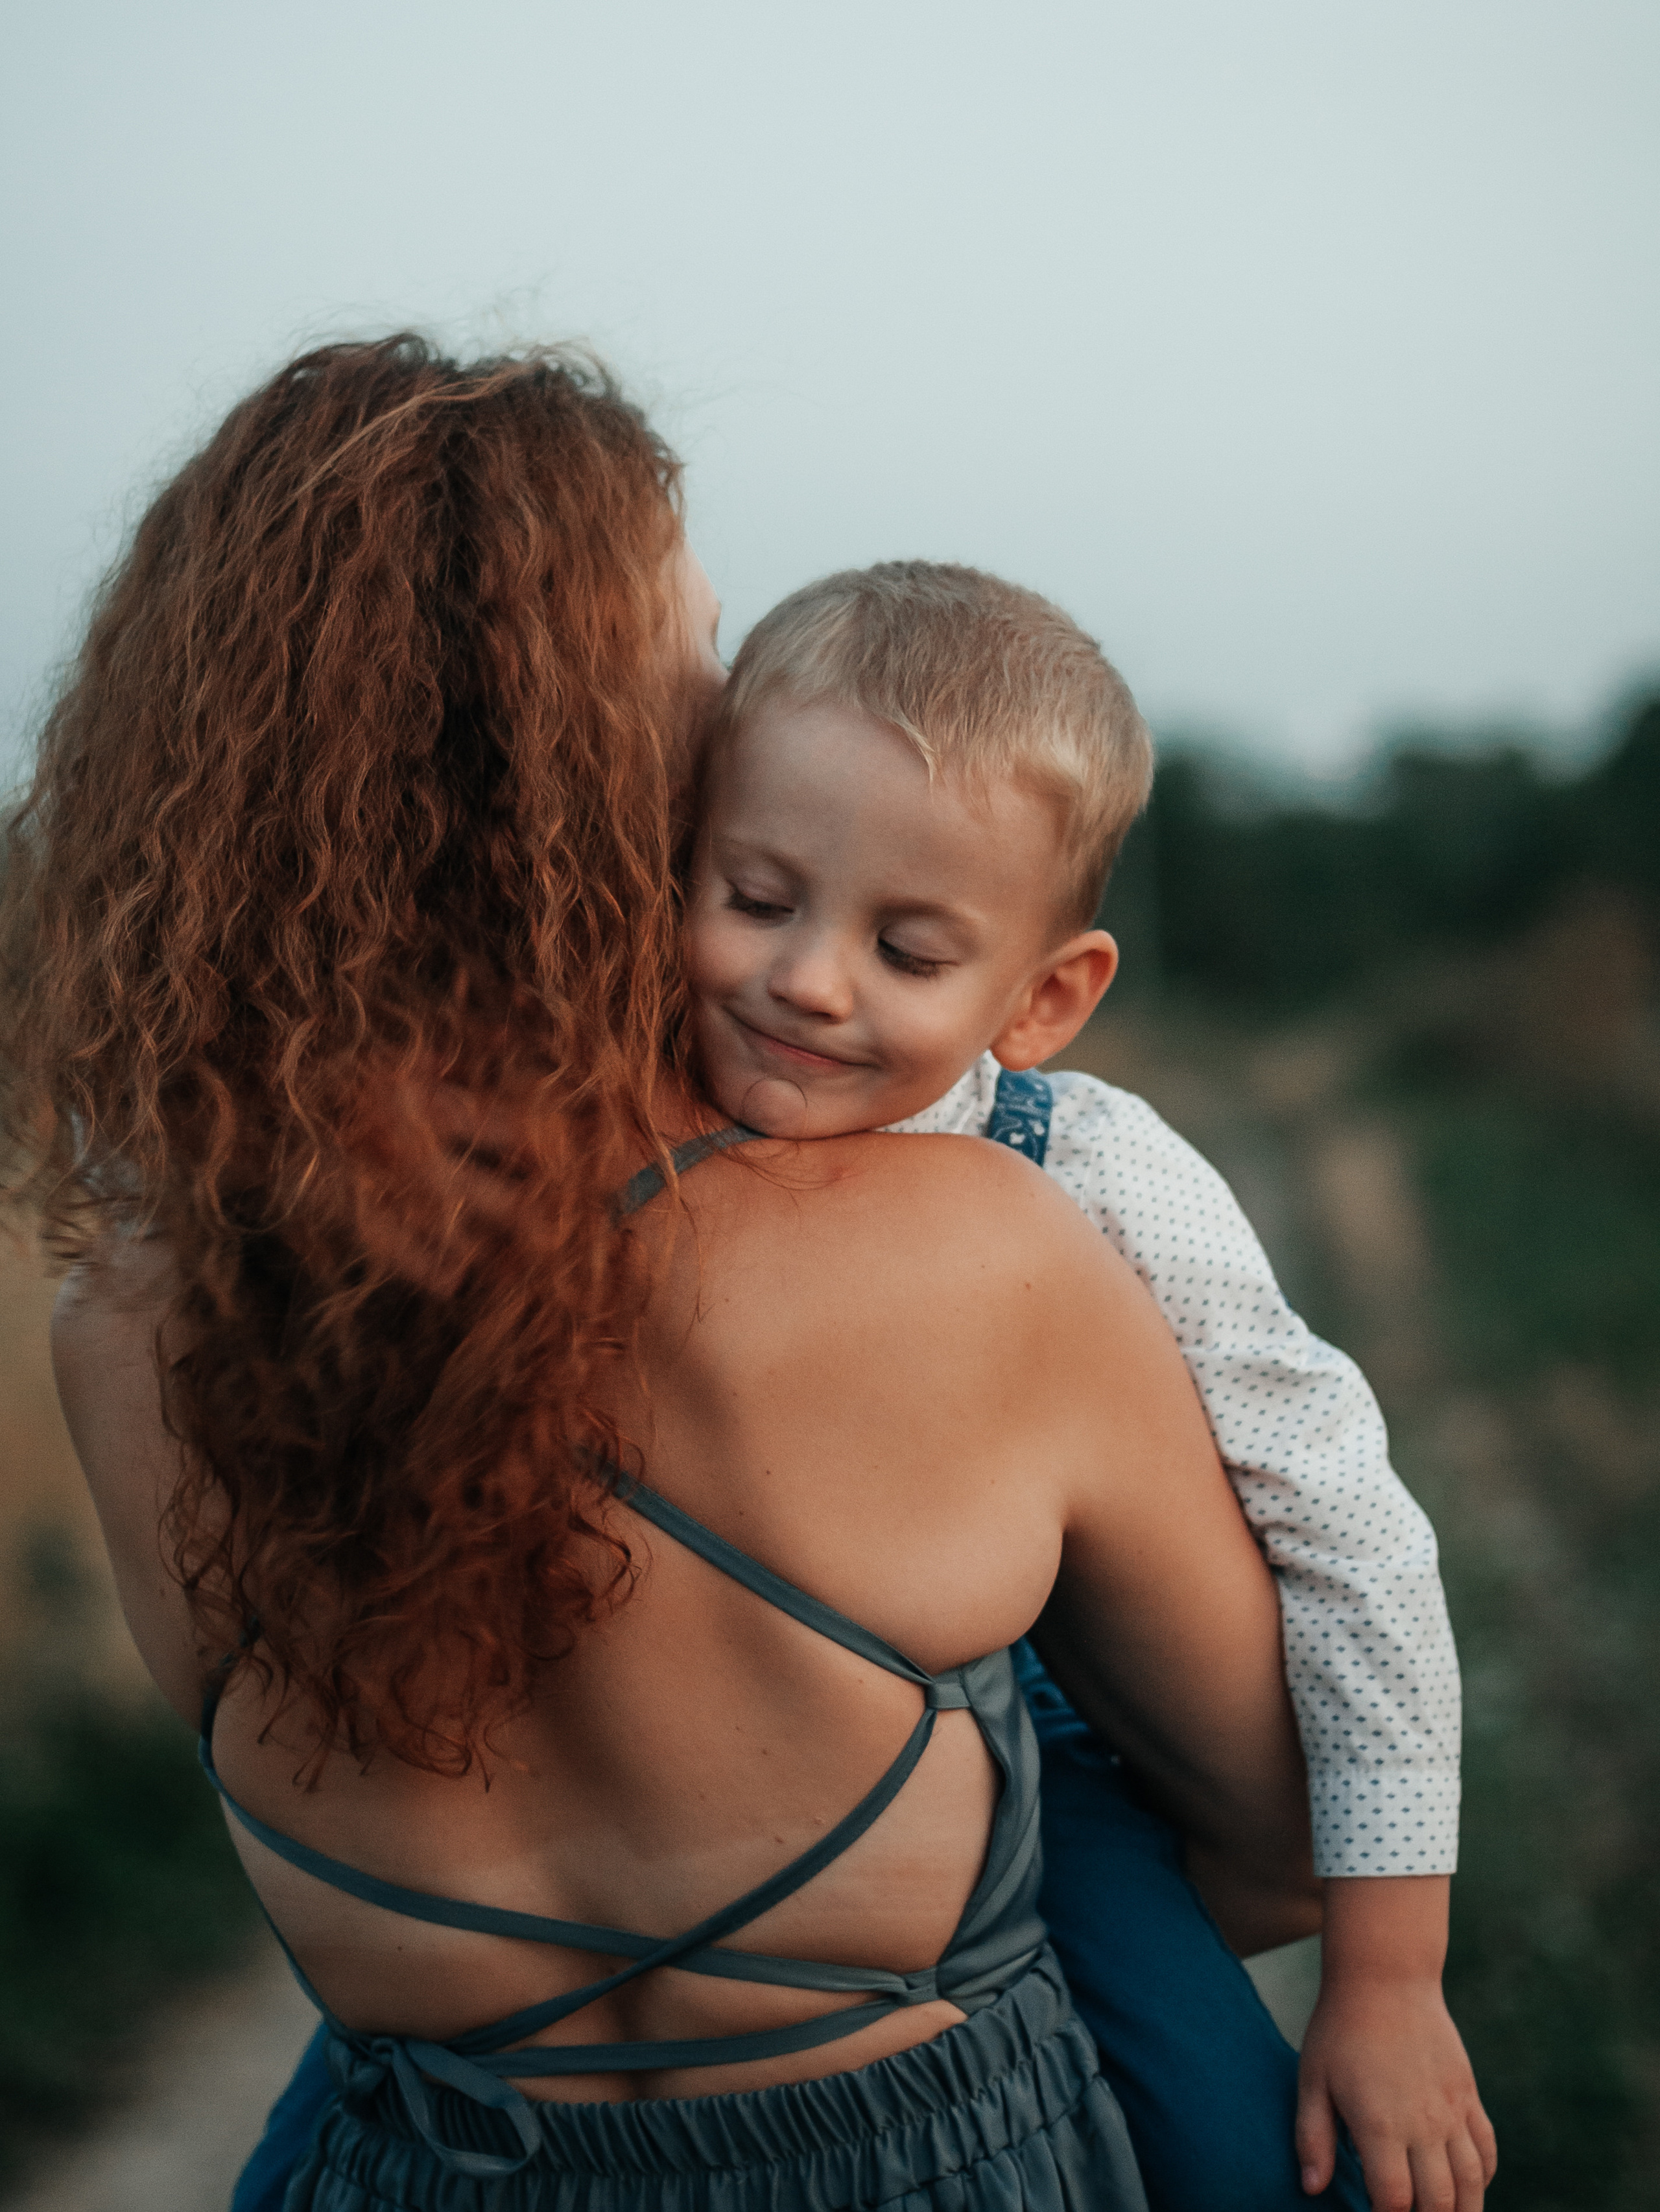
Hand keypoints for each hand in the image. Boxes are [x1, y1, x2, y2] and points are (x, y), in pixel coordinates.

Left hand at [1296, 1975, 1496, 2209]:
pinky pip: (1487, 2148)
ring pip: (1472, 2182)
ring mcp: (1452, 2110)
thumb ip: (1312, 2138)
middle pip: (1439, 2202)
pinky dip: (1483, 2177)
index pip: (1395, 2201)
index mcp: (1380, 2125)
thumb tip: (1312, 2189)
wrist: (1386, 1976)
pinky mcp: (1468, 2094)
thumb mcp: (1312, 2079)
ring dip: (1462, 2211)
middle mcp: (1423, 2123)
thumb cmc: (1340, 2028)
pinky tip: (1468, 2188)